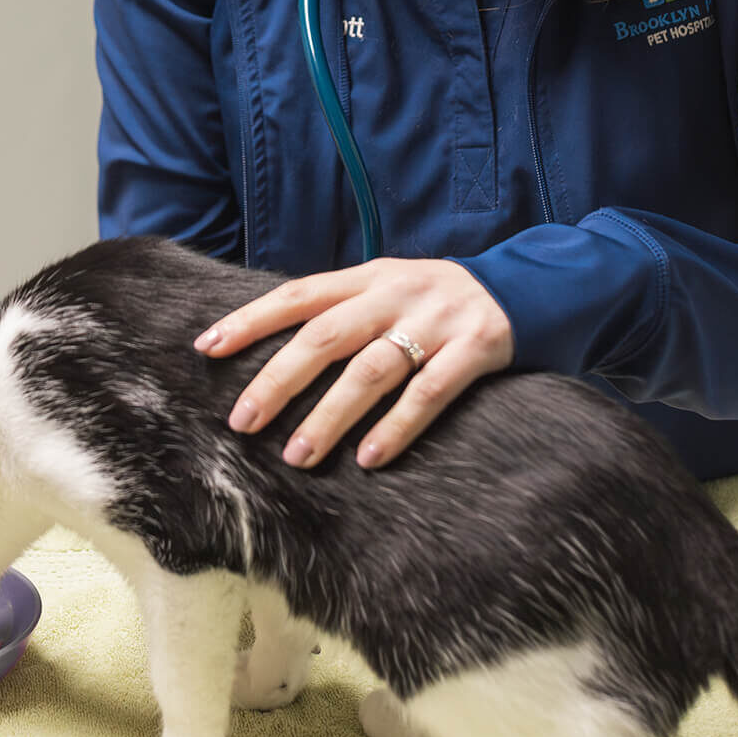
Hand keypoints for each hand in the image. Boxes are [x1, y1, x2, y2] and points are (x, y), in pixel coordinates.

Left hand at [194, 258, 513, 467]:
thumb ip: (339, 314)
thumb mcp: (386, 291)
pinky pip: (430, 392)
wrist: (530, 285)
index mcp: (365, 278)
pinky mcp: (476, 347)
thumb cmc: (435, 303)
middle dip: (278, 380)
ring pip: (371, 369)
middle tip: (242, 422)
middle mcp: (394, 293)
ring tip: (298, 456)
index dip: (250, 320)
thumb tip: (273, 358)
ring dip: (330, 415)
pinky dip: (398, 426)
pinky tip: (370, 458)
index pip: (297, 296)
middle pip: (325, 337)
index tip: (207, 348)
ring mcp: (436, 320)